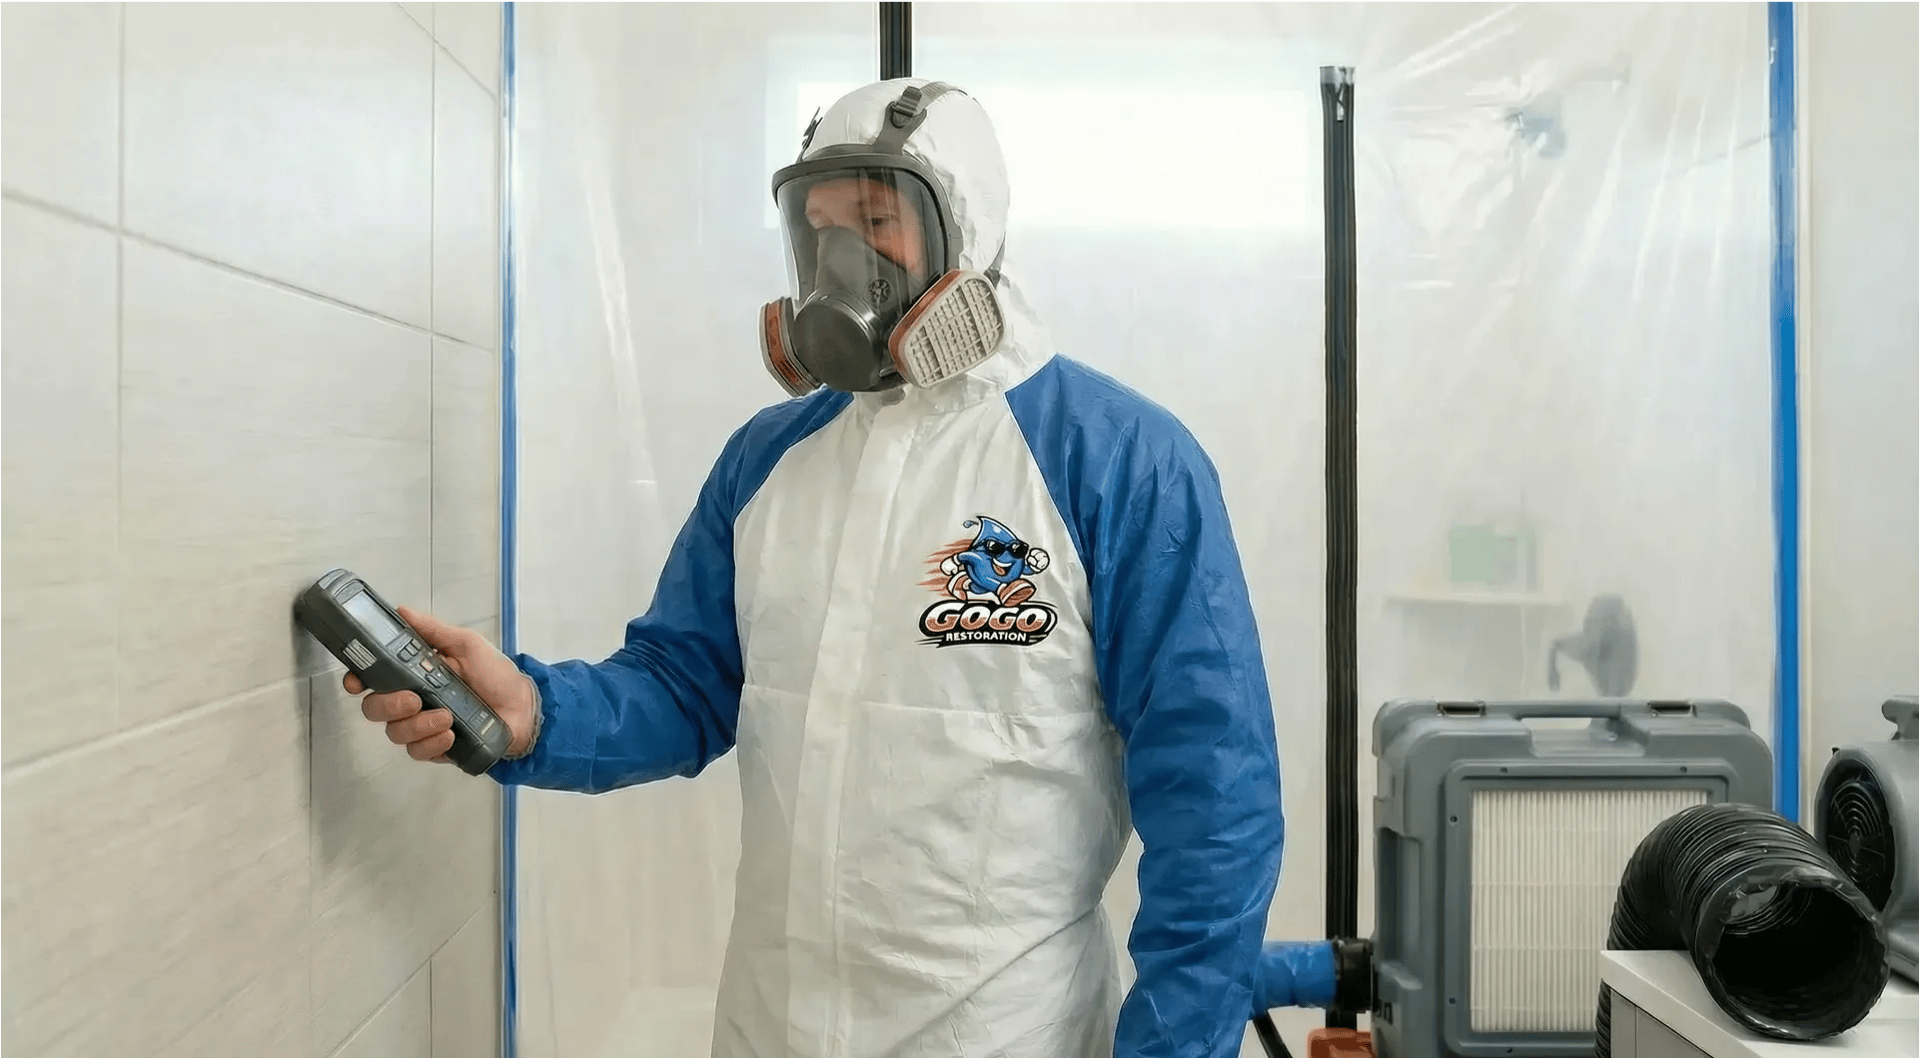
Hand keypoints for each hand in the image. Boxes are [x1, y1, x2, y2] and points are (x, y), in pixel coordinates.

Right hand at [344, 606, 538, 763]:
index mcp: (414, 673)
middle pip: (375, 708)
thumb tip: (402, 611)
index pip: (373, 677)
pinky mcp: (436, 748)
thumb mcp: (467, 645)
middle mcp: (412, 700)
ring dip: (417, 725)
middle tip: (413, 699)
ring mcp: (422, 726)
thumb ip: (434, 631)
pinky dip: (432, 743)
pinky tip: (450, 733)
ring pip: (395, 732)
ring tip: (446, 717)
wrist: (524, 709)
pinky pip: (418, 751)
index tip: (357, 682)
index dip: (358, 679)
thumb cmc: (497, 675)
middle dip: (388, 705)